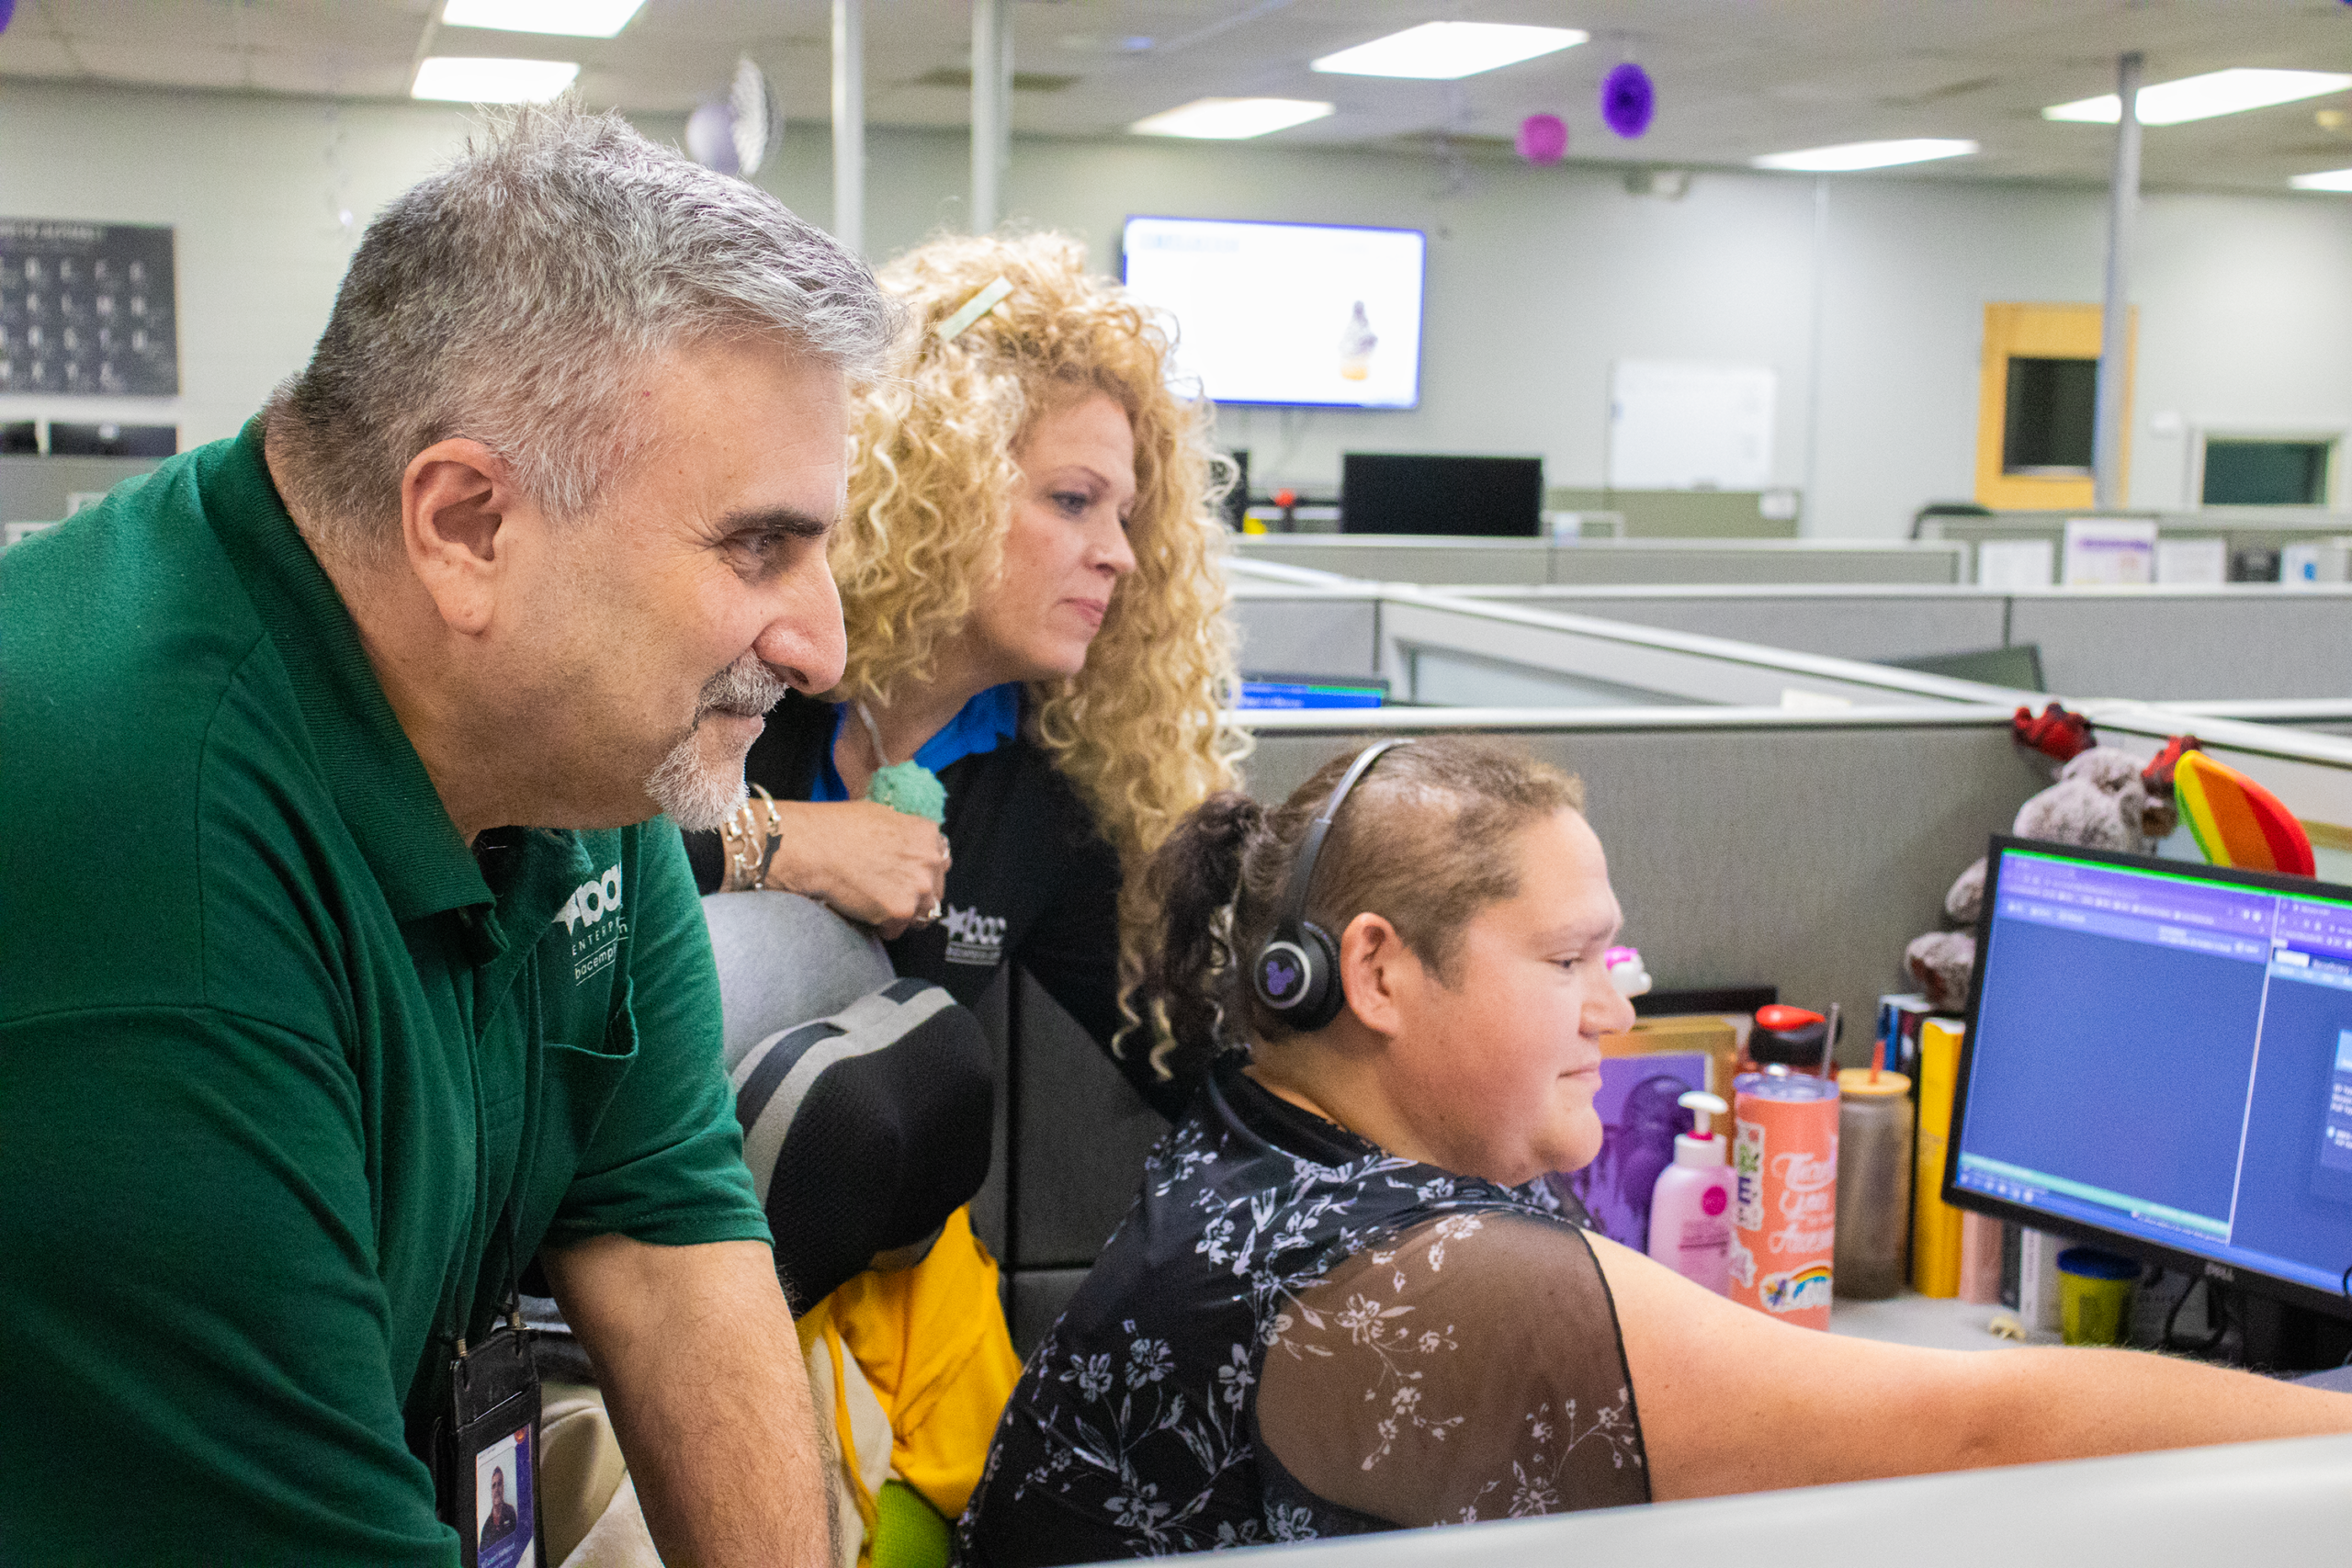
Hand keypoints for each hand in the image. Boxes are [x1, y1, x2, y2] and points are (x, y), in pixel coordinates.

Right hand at [764, 799, 948, 938]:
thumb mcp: (880, 816)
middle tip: (889, 894)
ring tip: (875, 905)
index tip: (909, 877)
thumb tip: (908, 848)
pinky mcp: (901, 911)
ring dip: (901, 913)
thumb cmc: (836, 828)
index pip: (940, 861)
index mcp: (926, 833)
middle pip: (935, 890)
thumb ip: (904, 835)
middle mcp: (930, 860)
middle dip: (915, 895)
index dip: (923, 871)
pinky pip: (896, 930)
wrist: (812, 848)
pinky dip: (881, 927)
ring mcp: (918, 887)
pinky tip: (863, 911)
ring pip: (921, 913)